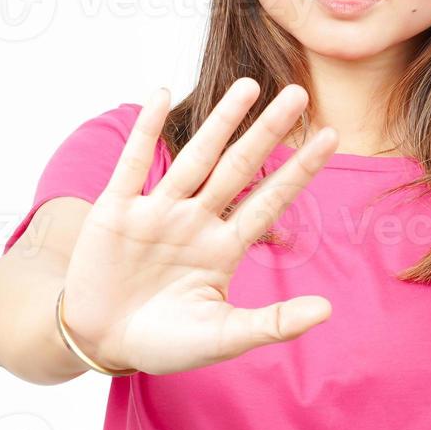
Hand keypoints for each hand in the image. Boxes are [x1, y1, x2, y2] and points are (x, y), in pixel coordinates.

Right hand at [60, 78, 337, 375]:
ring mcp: (157, 212)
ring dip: (220, 122)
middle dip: (267, 131)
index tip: (331, 135)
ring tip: (249, 86)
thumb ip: (273, 323)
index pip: (270, 199)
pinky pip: (133, 163)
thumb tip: (327, 311)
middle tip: (299, 92)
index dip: (299, 168)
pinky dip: (145, 130)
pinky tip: (160, 94)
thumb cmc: (165, 343)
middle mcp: (196, 221)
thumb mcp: (223, 337)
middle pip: (239, 167)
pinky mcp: (117, 211)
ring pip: (195, 158)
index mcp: (224, 248)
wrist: (100, 343)